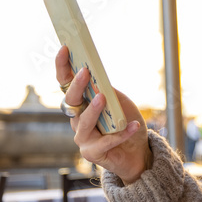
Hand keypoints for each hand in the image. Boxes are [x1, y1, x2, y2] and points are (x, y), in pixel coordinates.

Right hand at [55, 45, 150, 183]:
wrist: (138, 151)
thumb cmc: (125, 122)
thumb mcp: (119, 101)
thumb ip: (108, 90)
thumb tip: (98, 77)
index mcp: (81, 103)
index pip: (66, 83)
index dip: (63, 66)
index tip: (65, 48)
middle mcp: (77, 119)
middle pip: (71, 101)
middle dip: (77, 86)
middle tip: (85, 71)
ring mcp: (82, 137)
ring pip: (83, 122)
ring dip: (93, 109)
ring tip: (103, 98)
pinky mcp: (92, 153)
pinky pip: (105, 142)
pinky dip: (121, 133)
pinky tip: (132, 125)